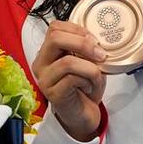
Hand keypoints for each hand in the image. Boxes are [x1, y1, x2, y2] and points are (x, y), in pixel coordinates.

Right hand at [33, 20, 106, 141]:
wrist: (82, 115)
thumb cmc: (84, 87)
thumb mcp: (87, 62)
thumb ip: (86, 49)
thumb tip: (96, 41)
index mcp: (48, 51)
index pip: (54, 28)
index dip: (77, 30)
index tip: (95, 40)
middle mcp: (41, 63)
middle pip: (55, 38)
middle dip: (83, 43)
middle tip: (100, 54)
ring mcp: (45, 79)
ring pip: (68, 62)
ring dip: (91, 68)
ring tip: (97, 77)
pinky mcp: (53, 94)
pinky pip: (73, 80)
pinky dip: (88, 81)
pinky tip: (90, 88)